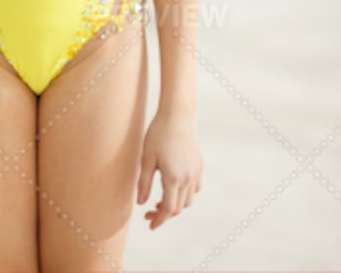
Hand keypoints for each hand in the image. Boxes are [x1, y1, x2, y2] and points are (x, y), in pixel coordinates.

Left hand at [137, 110, 201, 228]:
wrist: (177, 116)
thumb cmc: (158, 135)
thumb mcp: (146, 158)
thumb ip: (144, 183)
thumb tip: (141, 204)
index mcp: (173, 178)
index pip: (168, 209)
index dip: (159, 220)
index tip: (150, 225)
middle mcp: (188, 178)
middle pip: (179, 208)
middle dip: (164, 214)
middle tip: (149, 213)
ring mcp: (196, 173)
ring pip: (188, 200)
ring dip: (175, 205)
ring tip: (160, 201)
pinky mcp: (199, 166)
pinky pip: (195, 188)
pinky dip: (186, 194)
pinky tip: (174, 188)